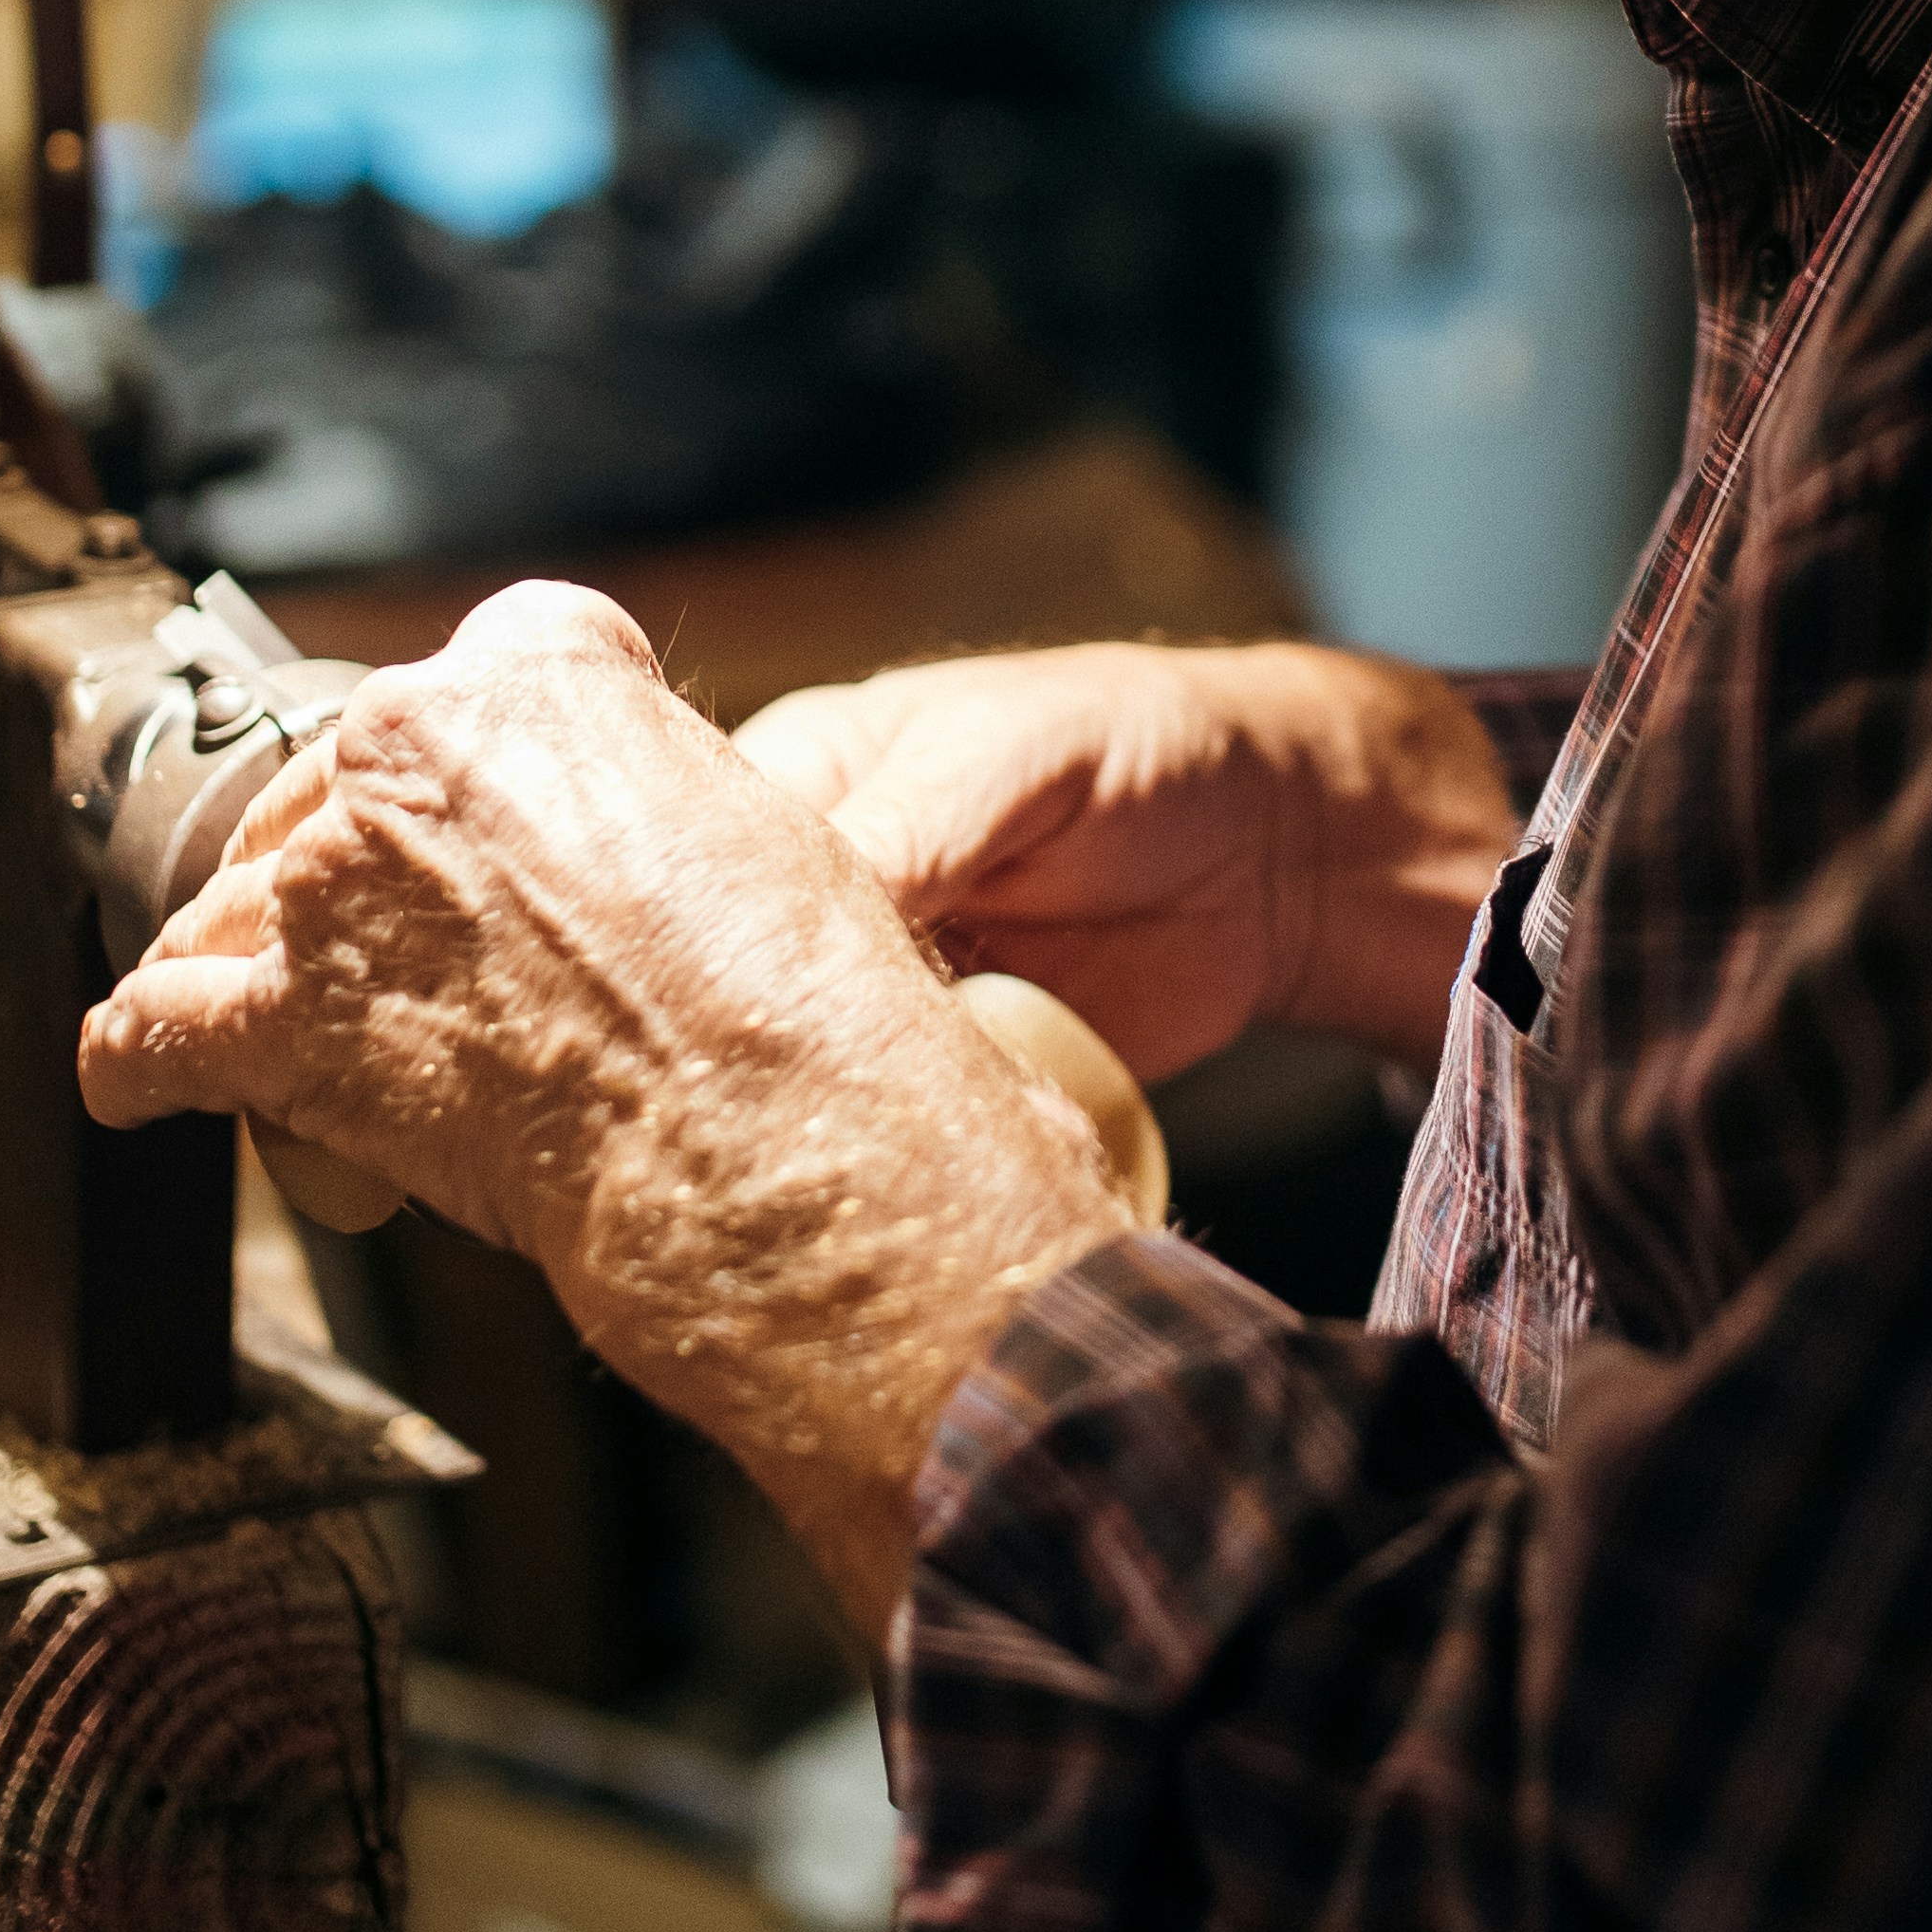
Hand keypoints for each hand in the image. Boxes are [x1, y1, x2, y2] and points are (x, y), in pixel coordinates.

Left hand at [76, 584, 1122, 1630]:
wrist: (759, 1131)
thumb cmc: (791, 1002)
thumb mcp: (755, 825)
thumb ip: (646, 800)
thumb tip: (614, 860)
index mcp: (538, 673)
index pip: (478, 671)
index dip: (485, 756)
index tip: (498, 808)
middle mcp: (413, 745)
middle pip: (340, 782)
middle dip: (363, 864)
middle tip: (420, 952)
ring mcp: (331, 880)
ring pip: (241, 902)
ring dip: (250, 958)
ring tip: (264, 1013)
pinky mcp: (281, 1017)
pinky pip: (162, 1030)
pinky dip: (143, 1059)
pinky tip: (134, 1074)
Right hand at [731, 634, 1517, 1084]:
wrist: (1274, 852)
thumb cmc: (1129, 749)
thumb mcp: (1008, 758)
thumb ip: (905, 830)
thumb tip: (783, 917)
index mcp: (799, 782)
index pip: (686, 856)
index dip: (663, 923)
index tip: (658, 992)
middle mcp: (815, 894)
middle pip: (723, 975)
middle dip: (722, 1033)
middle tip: (724, 1092)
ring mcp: (874, 993)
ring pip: (792, 1062)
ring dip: (796, 1106)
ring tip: (778, 1150)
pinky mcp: (940, 1075)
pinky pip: (883, 1124)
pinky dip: (876, 1153)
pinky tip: (855, 1183)